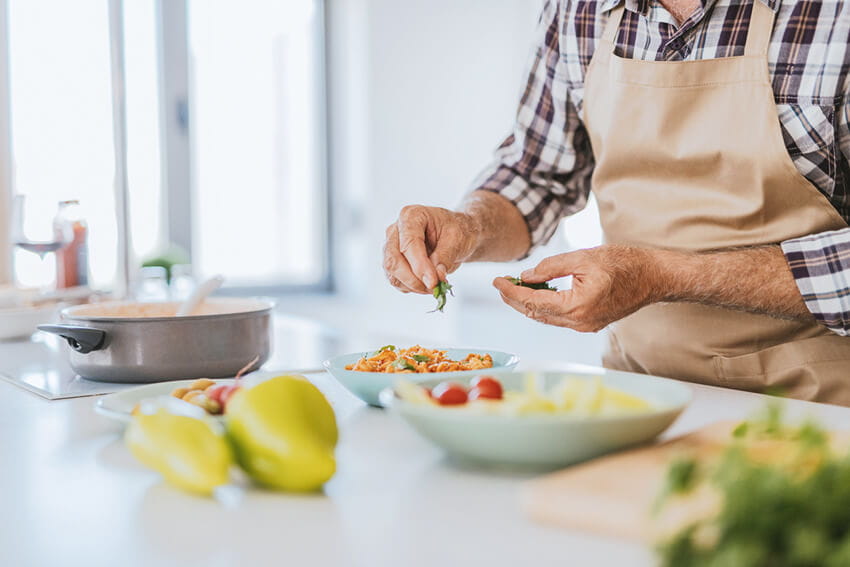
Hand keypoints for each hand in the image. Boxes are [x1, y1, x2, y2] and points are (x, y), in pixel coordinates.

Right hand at [383, 205, 478, 293]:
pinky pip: (397, 281)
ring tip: (436, 286)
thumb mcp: (458, 239)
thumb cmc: (457, 231)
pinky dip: (412, 288)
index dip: (419, 266)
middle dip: (414, 280)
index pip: (409, 244)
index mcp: (411, 215)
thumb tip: (435, 277)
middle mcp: (395, 230)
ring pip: (392, 274)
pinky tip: (428, 284)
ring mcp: (391, 247)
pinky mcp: (394, 263)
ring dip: (414, 286)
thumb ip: (445, 257)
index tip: (433, 282)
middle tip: (436, 287)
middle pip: (394, 261)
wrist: (457, 235)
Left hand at [493, 245, 659, 331]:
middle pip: (536, 314)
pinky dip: (545, 306)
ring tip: (515, 286)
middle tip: (501, 283)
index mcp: (577, 306)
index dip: (511, 292)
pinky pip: (560, 318)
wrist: (654, 276)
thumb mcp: (583, 257)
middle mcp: (580, 322)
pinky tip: (538, 291)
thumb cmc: (624, 263)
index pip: (533, 302)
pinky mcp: (591, 324)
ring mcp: (586, 326)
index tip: (496, 281)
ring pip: (547, 318)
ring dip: (529, 303)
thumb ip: (551, 267)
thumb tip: (526, 276)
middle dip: (515, 299)